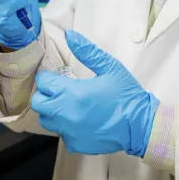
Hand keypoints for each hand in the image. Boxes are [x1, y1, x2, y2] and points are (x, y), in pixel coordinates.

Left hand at [30, 30, 158, 156]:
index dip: (48, 77)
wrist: (140, 125)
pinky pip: (61, 134)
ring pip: (46, 120)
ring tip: (67, 105)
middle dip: (45, 94)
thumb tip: (69, 35)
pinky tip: (79, 120)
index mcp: (72, 92)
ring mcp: (69, 131)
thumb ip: (87, 51)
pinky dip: (65, 126)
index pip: (43, 82)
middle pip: (38, 103)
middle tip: (58, 90)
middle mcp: (65, 113)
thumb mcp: (109, 67)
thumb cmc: (126, 94)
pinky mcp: (75, 144)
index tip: (57, 77)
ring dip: (52, 111)